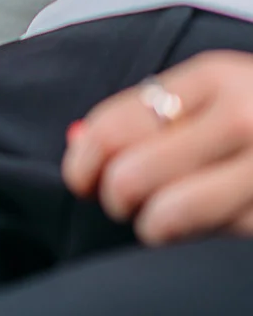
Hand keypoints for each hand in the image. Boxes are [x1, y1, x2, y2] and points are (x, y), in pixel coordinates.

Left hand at [62, 50, 252, 244]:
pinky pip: (222, 236)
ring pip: (173, 214)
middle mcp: (245, 115)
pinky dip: (206, 238)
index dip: (84, 161)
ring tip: (163, 220)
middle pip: (136, 174)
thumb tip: (79, 144)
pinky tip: (213, 223)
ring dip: (155, 226)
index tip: (83, 180)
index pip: (117, 124)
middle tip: (127, 203)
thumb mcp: (212, 93)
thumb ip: (145, 114)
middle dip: (118, 198)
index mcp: (214, 77)